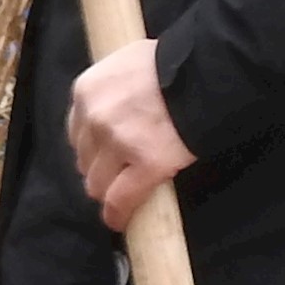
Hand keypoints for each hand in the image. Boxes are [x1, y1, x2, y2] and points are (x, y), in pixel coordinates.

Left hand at [68, 43, 195, 231]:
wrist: (208, 73)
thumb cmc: (175, 64)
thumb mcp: (127, 64)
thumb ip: (110, 90)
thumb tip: (107, 113)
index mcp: (87, 91)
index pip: (76, 133)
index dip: (92, 147)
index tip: (104, 154)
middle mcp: (95, 118)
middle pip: (84, 161)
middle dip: (101, 168)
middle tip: (120, 171)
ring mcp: (119, 144)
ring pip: (98, 184)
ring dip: (110, 190)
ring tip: (124, 192)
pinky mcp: (145, 165)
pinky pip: (120, 201)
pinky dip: (119, 214)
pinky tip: (120, 220)